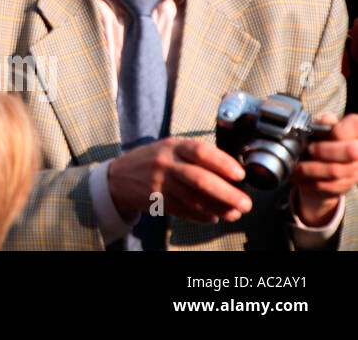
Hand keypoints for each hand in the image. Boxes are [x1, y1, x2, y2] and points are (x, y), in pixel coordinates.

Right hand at [106, 137, 252, 223]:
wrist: (118, 177)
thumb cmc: (152, 160)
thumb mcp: (170, 148)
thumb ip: (195, 156)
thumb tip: (230, 172)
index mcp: (172, 146)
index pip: (201, 151)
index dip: (223, 163)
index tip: (240, 175)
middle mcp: (166, 163)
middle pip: (200, 179)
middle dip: (227, 193)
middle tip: (245, 203)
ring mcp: (160, 184)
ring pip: (195, 199)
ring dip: (219, 208)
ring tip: (234, 213)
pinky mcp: (158, 201)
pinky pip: (185, 211)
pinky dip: (202, 216)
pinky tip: (214, 216)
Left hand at [291, 112, 357, 225]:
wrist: (321, 171)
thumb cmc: (320, 144)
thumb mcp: (318, 131)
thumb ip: (323, 124)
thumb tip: (327, 119)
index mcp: (353, 133)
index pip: (355, 124)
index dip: (343, 129)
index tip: (330, 133)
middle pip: (351, 150)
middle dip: (324, 150)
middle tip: (309, 149)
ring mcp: (355, 170)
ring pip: (335, 170)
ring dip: (310, 168)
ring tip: (295, 166)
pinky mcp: (346, 185)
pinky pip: (329, 185)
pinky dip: (309, 181)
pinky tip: (298, 177)